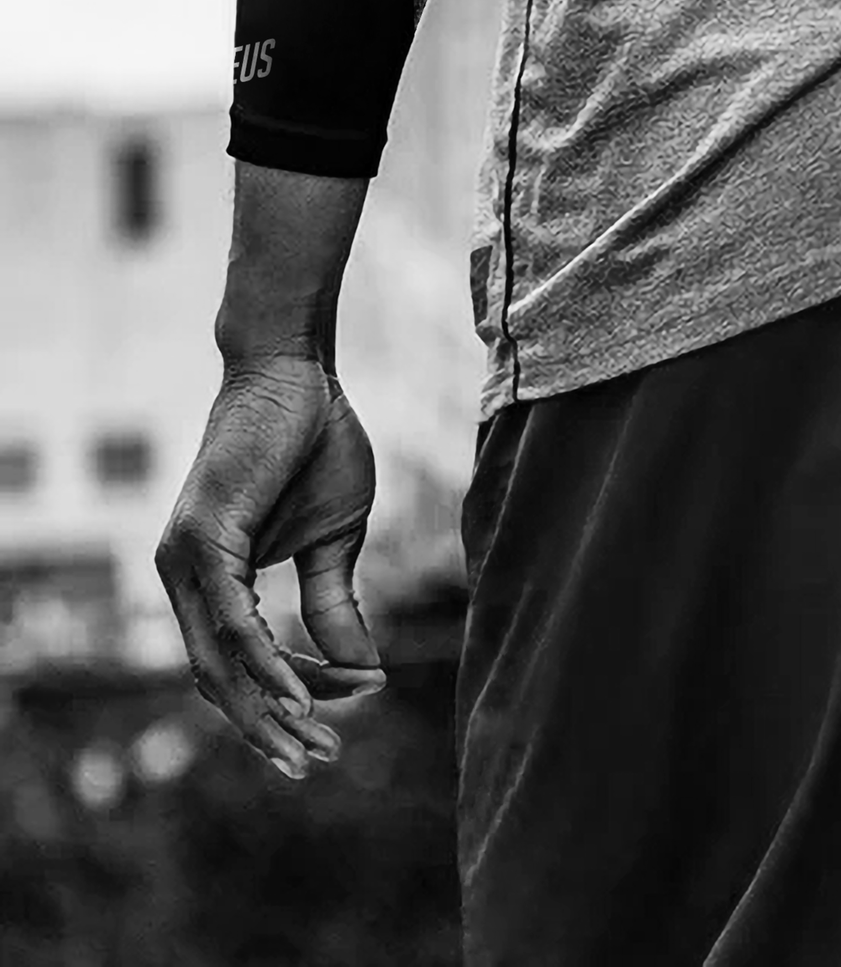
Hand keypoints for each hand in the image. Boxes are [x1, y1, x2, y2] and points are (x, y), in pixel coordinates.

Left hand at [154, 355, 386, 782]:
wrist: (300, 370)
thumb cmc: (315, 443)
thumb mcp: (336, 538)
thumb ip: (334, 603)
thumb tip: (364, 674)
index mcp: (208, 580)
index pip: (237, 666)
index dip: (285, 701)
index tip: (337, 723)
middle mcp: (181, 577)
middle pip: (217, 680)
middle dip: (268, 728)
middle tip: (314, 764)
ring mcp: (184, 560)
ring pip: (218, 663)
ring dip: (268, 710)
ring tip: (314, 743)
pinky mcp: (201, 540)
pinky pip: (231, 623)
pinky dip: (265, 665)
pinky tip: (301, 695)